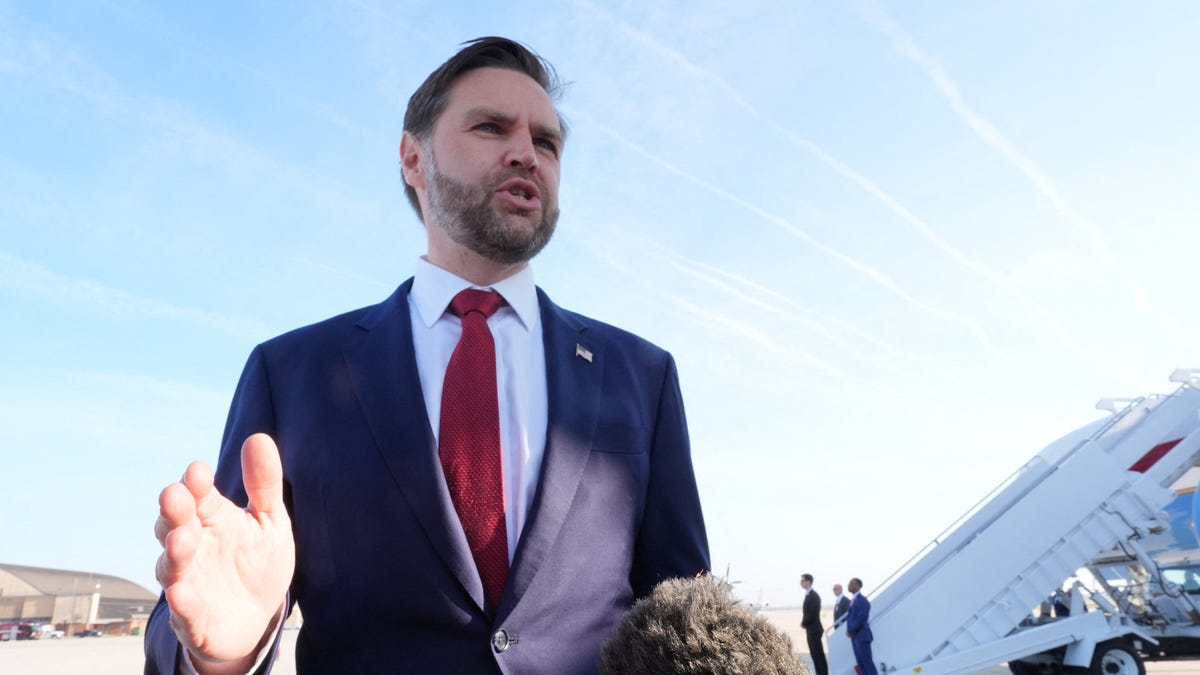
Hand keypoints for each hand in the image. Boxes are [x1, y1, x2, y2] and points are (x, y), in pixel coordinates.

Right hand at [154, 434, 294, 672]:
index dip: (195, 484)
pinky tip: (181, 593)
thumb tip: (258, 437)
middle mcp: (192, 548)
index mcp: (211, 520)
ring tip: (182, 540)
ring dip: (174, 554)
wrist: (257, 618)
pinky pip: (184, 611)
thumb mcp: (269, 521)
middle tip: (174, 496)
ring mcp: (189, 583)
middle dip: (174, 512)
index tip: (198, 471)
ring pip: (171, 567)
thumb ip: (264, 484)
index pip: (197, 497)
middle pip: (174, 525)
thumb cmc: (258, 563)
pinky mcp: (193, 619)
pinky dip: (182, 602)